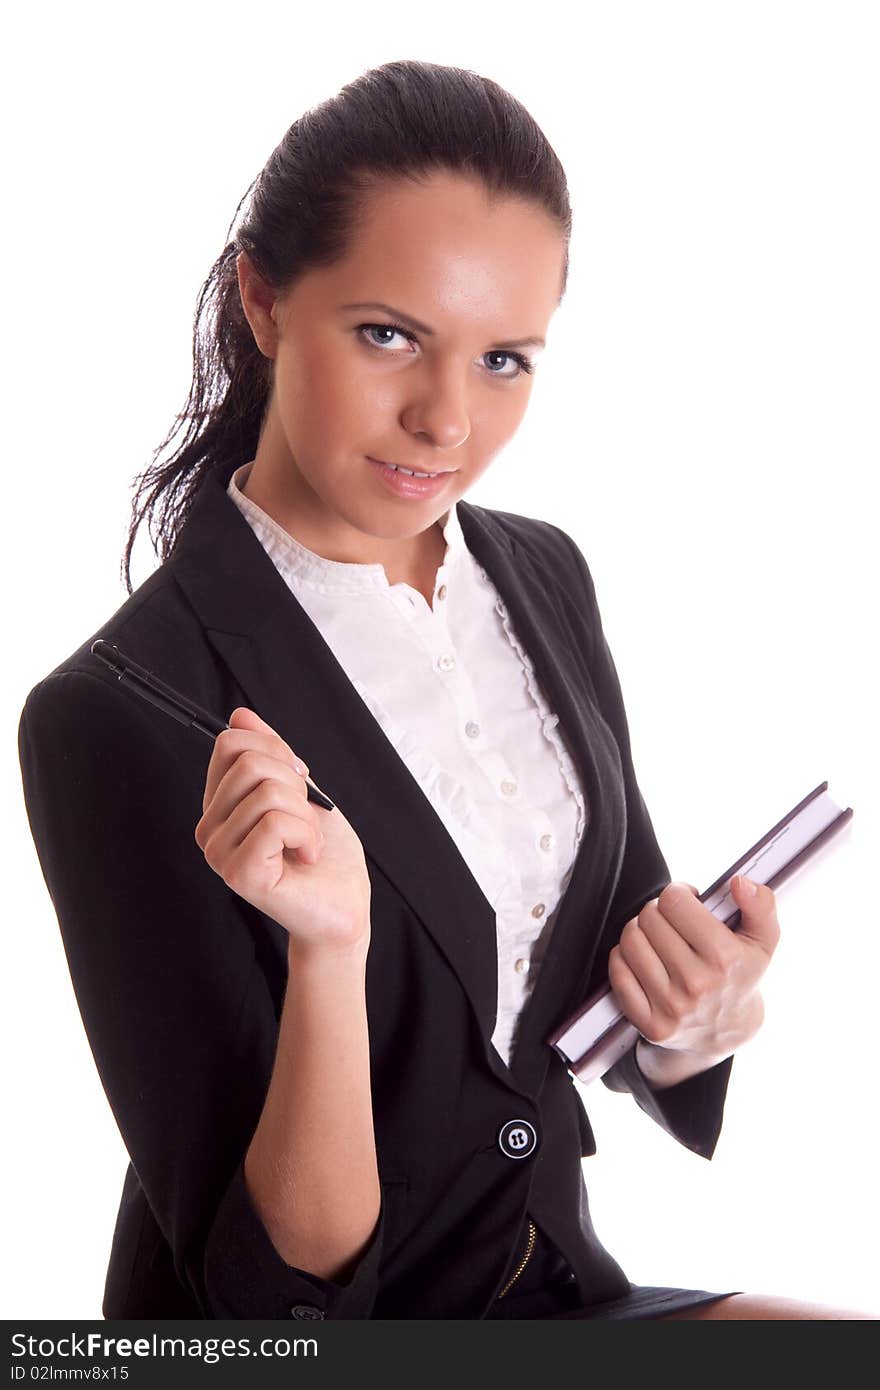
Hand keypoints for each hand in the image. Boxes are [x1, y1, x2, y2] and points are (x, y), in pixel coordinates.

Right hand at [194, 707, 371, 957]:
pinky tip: (305, 857)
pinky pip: (276, 823)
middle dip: (295, 784)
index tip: (300, 782)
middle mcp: (210, 828)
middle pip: (248, 763)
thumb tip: (239, 716)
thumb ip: (270, 753)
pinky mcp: (239, 875)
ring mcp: (220, 854)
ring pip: (267, 792)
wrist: (344, 905)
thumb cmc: (324, 853)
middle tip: (304, 820)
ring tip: (305, 843)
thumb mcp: (301, 789)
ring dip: (304, 815)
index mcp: (220, 805)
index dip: (277, 752)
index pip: (230, 744)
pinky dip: (306, 835)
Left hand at [607, 876, 780, 1072]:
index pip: (674, 901)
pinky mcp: (650, 1023)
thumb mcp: (762, 940)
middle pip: (649, 917)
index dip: (678, 894)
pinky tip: (645, 960)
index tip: (686, 903)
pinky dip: (625, 958)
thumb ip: (760, 905)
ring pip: (630, 940)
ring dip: (640, 931)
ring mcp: (671, 1006)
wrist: (728, 1031)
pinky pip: (618, 970)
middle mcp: (697, 984)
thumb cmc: (740, 976)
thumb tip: (740, 883)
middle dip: (658, 912)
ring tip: (658, 939)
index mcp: (724, 958)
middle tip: (672, 922)